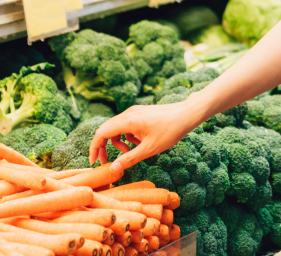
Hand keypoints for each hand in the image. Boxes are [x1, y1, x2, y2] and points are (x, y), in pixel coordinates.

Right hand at [89, 100, 205, 174]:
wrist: (187, 114)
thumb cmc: (170, 131)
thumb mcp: (149, 149)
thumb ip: (129, 159)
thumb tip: (112, 169)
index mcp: (128, 121)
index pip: (101, 133)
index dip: (94, 148)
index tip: (94, 162)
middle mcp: (128, 113)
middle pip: (106, 130)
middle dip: (104, 146)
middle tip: (106, 161)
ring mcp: (135, 112)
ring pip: (117, 128)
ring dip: (118, 142)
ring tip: (130, 152)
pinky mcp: (141, 113)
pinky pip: (127, 125)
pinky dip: (128, 136)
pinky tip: (140, 143)